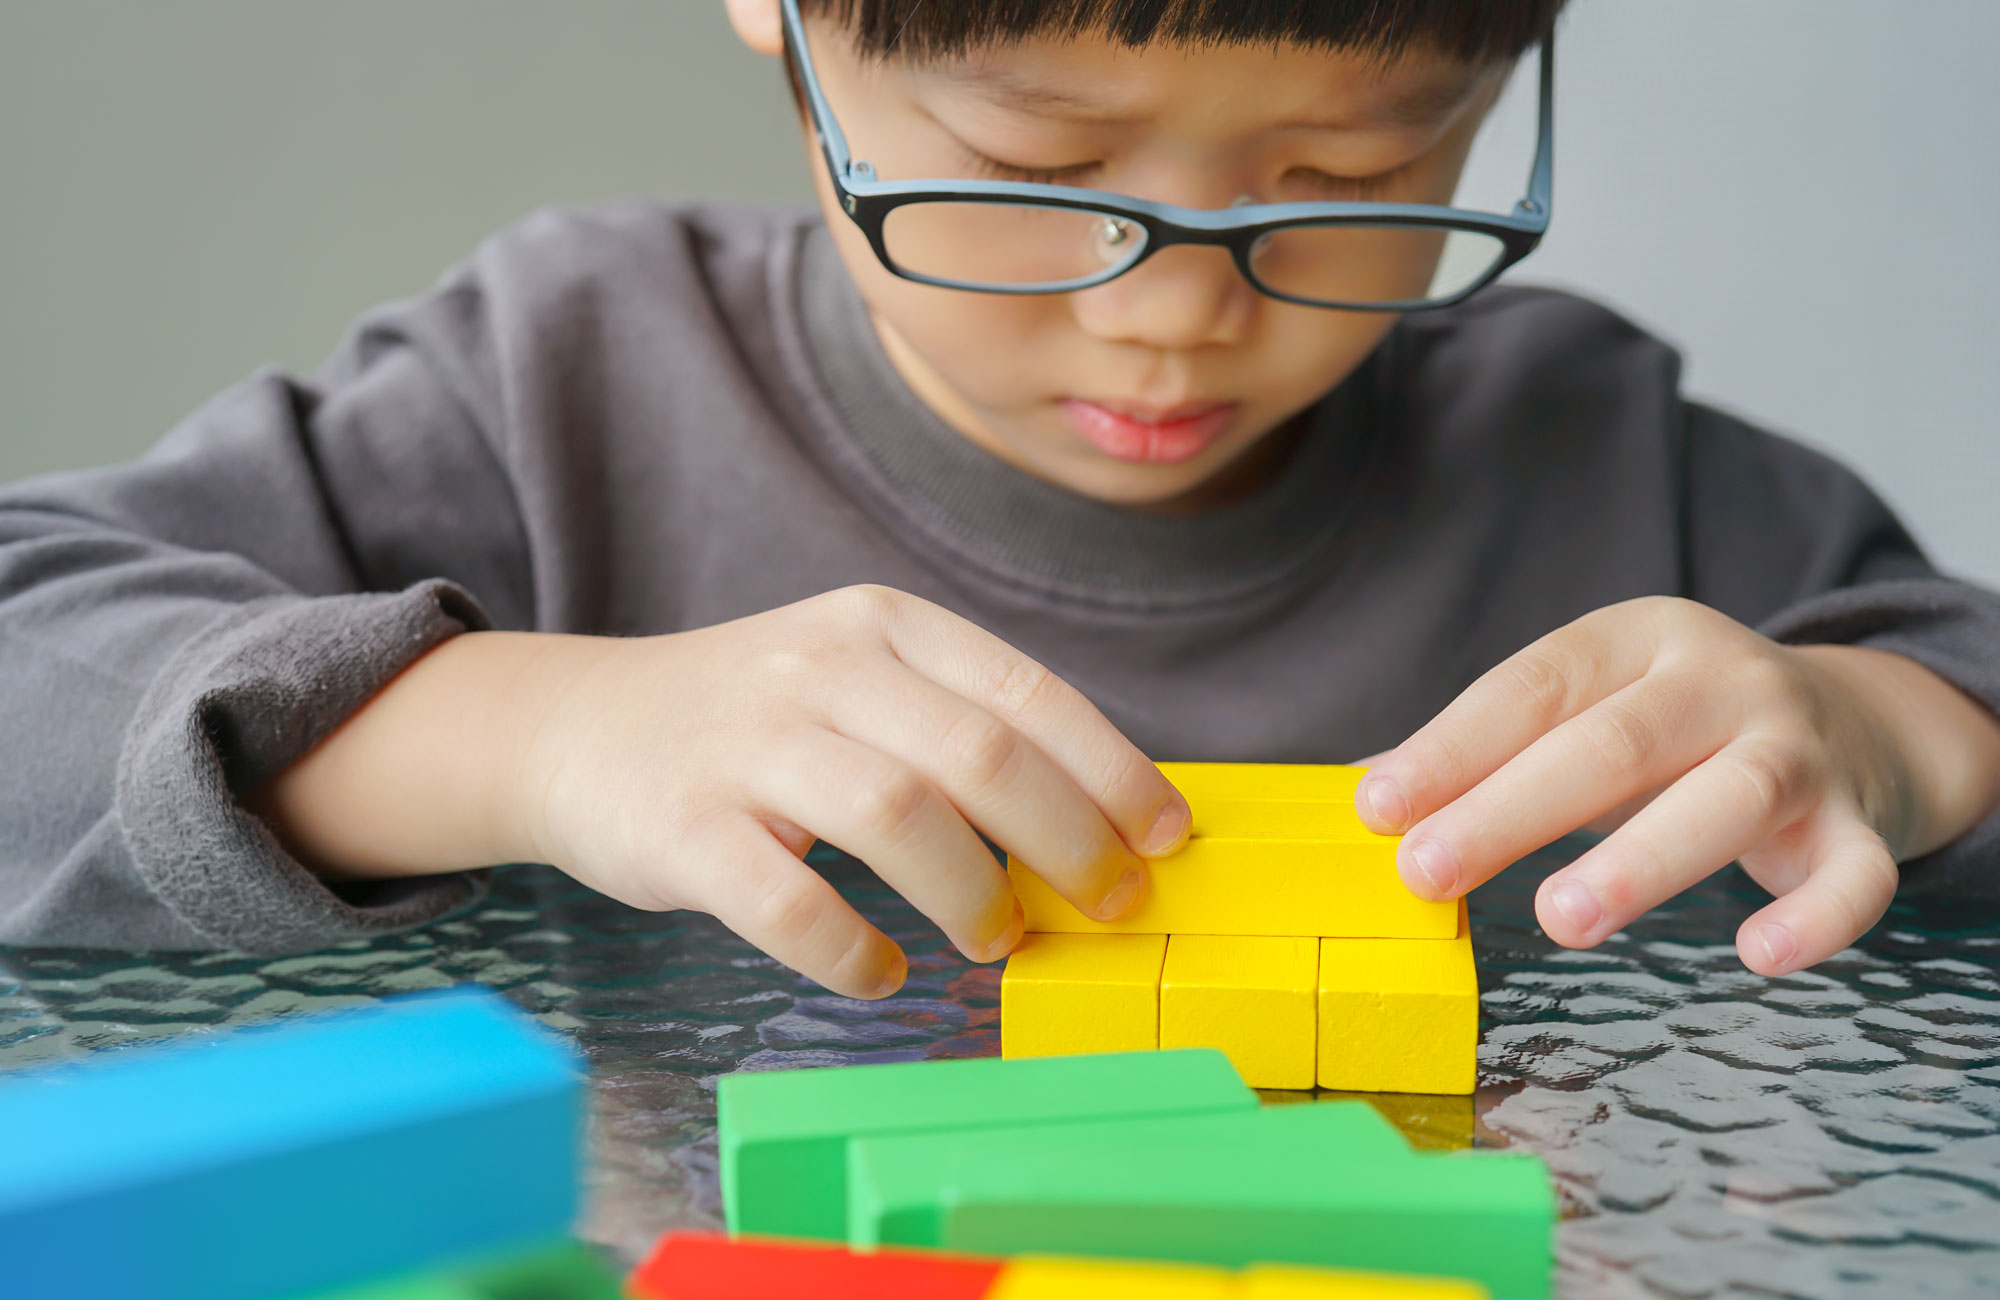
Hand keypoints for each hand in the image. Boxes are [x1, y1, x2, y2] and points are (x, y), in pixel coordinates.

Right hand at [262, 586, 1187, 999]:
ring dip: (970, 892)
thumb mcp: (857, 681)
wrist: (575, 727)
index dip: (1112, 769)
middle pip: (980, 757)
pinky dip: (851, 948)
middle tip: (1106, 906)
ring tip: (994, 937)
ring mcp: (747, 744)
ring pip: (897, 817)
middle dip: (1067, 842)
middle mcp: (822, 668)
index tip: (1165, 836)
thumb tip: (1097, 822)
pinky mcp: (682, 825)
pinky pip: (788, 901)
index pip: (1026, 691)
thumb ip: (958, 728)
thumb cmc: (755, 721)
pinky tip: (881, 967)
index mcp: (883, 626)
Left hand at [1354, 597, 1999, 974]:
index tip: (1376, 808)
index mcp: (1636, 639)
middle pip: (1612, 742)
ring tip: (1558, 919)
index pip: (1531, 687)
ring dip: (1640, 860)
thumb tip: (1360, 797)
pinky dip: (1815, 917)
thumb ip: (1485, 753)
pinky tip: (1756, 955)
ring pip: (1728, 797)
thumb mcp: (1584, 714)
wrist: (1855, 720)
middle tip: (1426, 871)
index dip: (1450, 747)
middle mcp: (1721, 681)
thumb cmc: (1673, 731)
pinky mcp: (1862, 825)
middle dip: (1510, 809)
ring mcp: (1802, 750)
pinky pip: (1854, 875)